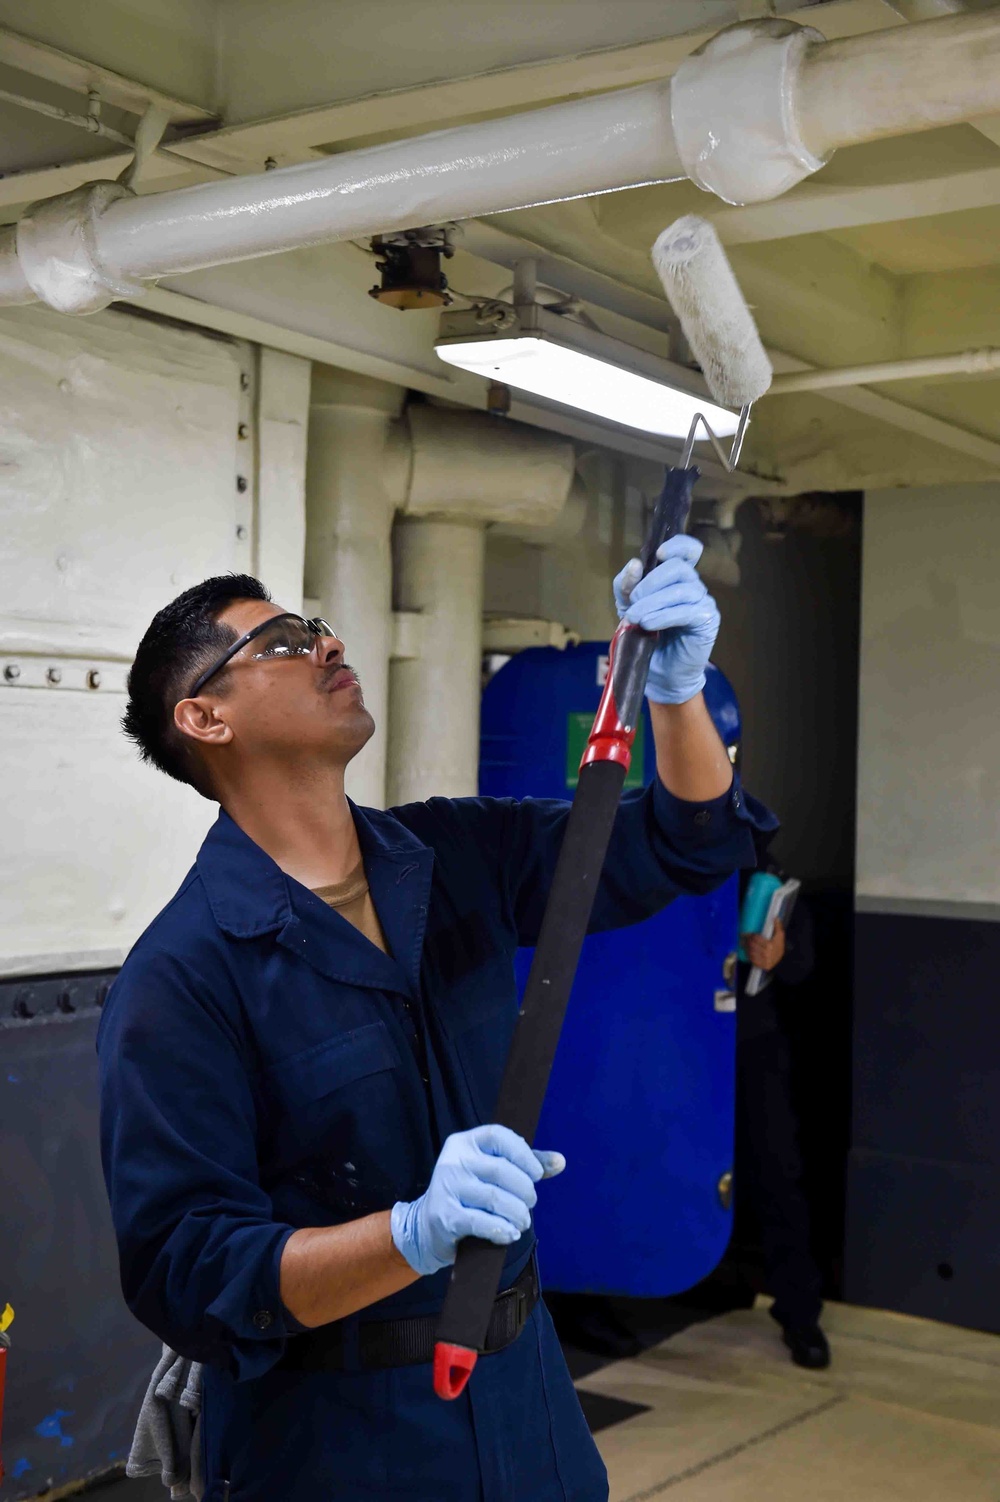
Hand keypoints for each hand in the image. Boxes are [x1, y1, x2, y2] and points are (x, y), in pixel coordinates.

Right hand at [390, 1124, 565, 1276]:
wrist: (426, 1227)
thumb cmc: (468, 1195)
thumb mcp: (491, 1172)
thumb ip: (524, 1164)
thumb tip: (560, 1162)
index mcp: (465, 1142)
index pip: (498, 1136)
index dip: (523, 1154)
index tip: (538, 1174)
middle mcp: (453, 1160)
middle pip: (501, 1171)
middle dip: (524, 1190)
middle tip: (530, 1203)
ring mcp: (447, 1188)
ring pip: (494, 1198)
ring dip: (517, 1213)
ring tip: (523, 1221)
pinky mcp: (445, 1216)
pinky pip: (481, 1222)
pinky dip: (502, 1230)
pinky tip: (510, 1233)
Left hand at [613, 535, 719, 704]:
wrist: (660, 674)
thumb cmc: (648, 639)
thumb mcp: (629, 607)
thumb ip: (627, 586)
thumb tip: (635, 564)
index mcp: (678, 579)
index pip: (689, 550)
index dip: (678, 545)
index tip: (659, 554)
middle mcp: (694, 587)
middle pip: (678, 568)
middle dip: (650, 583)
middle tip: (632, 604)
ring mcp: (704, 603)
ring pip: (681, 590)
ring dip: (652, 603)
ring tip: (635, 619)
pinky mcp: (707, 621)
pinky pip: (686, 611)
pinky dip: (663, 616)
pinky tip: (648, 625)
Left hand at [743, 918, 785, 972]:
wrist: (783, 961)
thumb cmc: (780, 947)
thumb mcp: (780, 936)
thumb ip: (778, 926)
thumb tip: (775, 918)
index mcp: (770, 945)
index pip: (755, 938)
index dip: (750, 935)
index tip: (747, 934)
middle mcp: (766, 953)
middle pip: (751, 945)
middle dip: (746, 940)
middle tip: (743, 937)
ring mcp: (763, 960)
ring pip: (750, 952)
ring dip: (745, 947)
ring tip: (743, 943)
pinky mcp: (761, 965)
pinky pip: (751, 959)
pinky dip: (748, 955)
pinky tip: (747, 951)